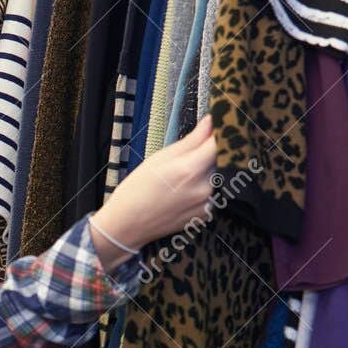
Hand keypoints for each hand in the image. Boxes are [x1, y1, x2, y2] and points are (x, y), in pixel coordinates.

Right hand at [88, 114, 218, 267]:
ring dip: (206, 172)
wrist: (127, 225)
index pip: (220, 143)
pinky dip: (202, 188)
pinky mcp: (206, 214)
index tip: (215, 129)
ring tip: (181, 178)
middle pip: (220, 160)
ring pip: (217, 176)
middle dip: (209, 154)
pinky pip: (212, 193)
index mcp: (190, 169)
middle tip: (189, 157)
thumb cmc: (136, 190)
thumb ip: (191, 140)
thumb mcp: (159, 159)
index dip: (219, 133)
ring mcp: (207, 203)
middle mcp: (204, 188)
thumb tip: (210, 122)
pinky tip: (182, 192)